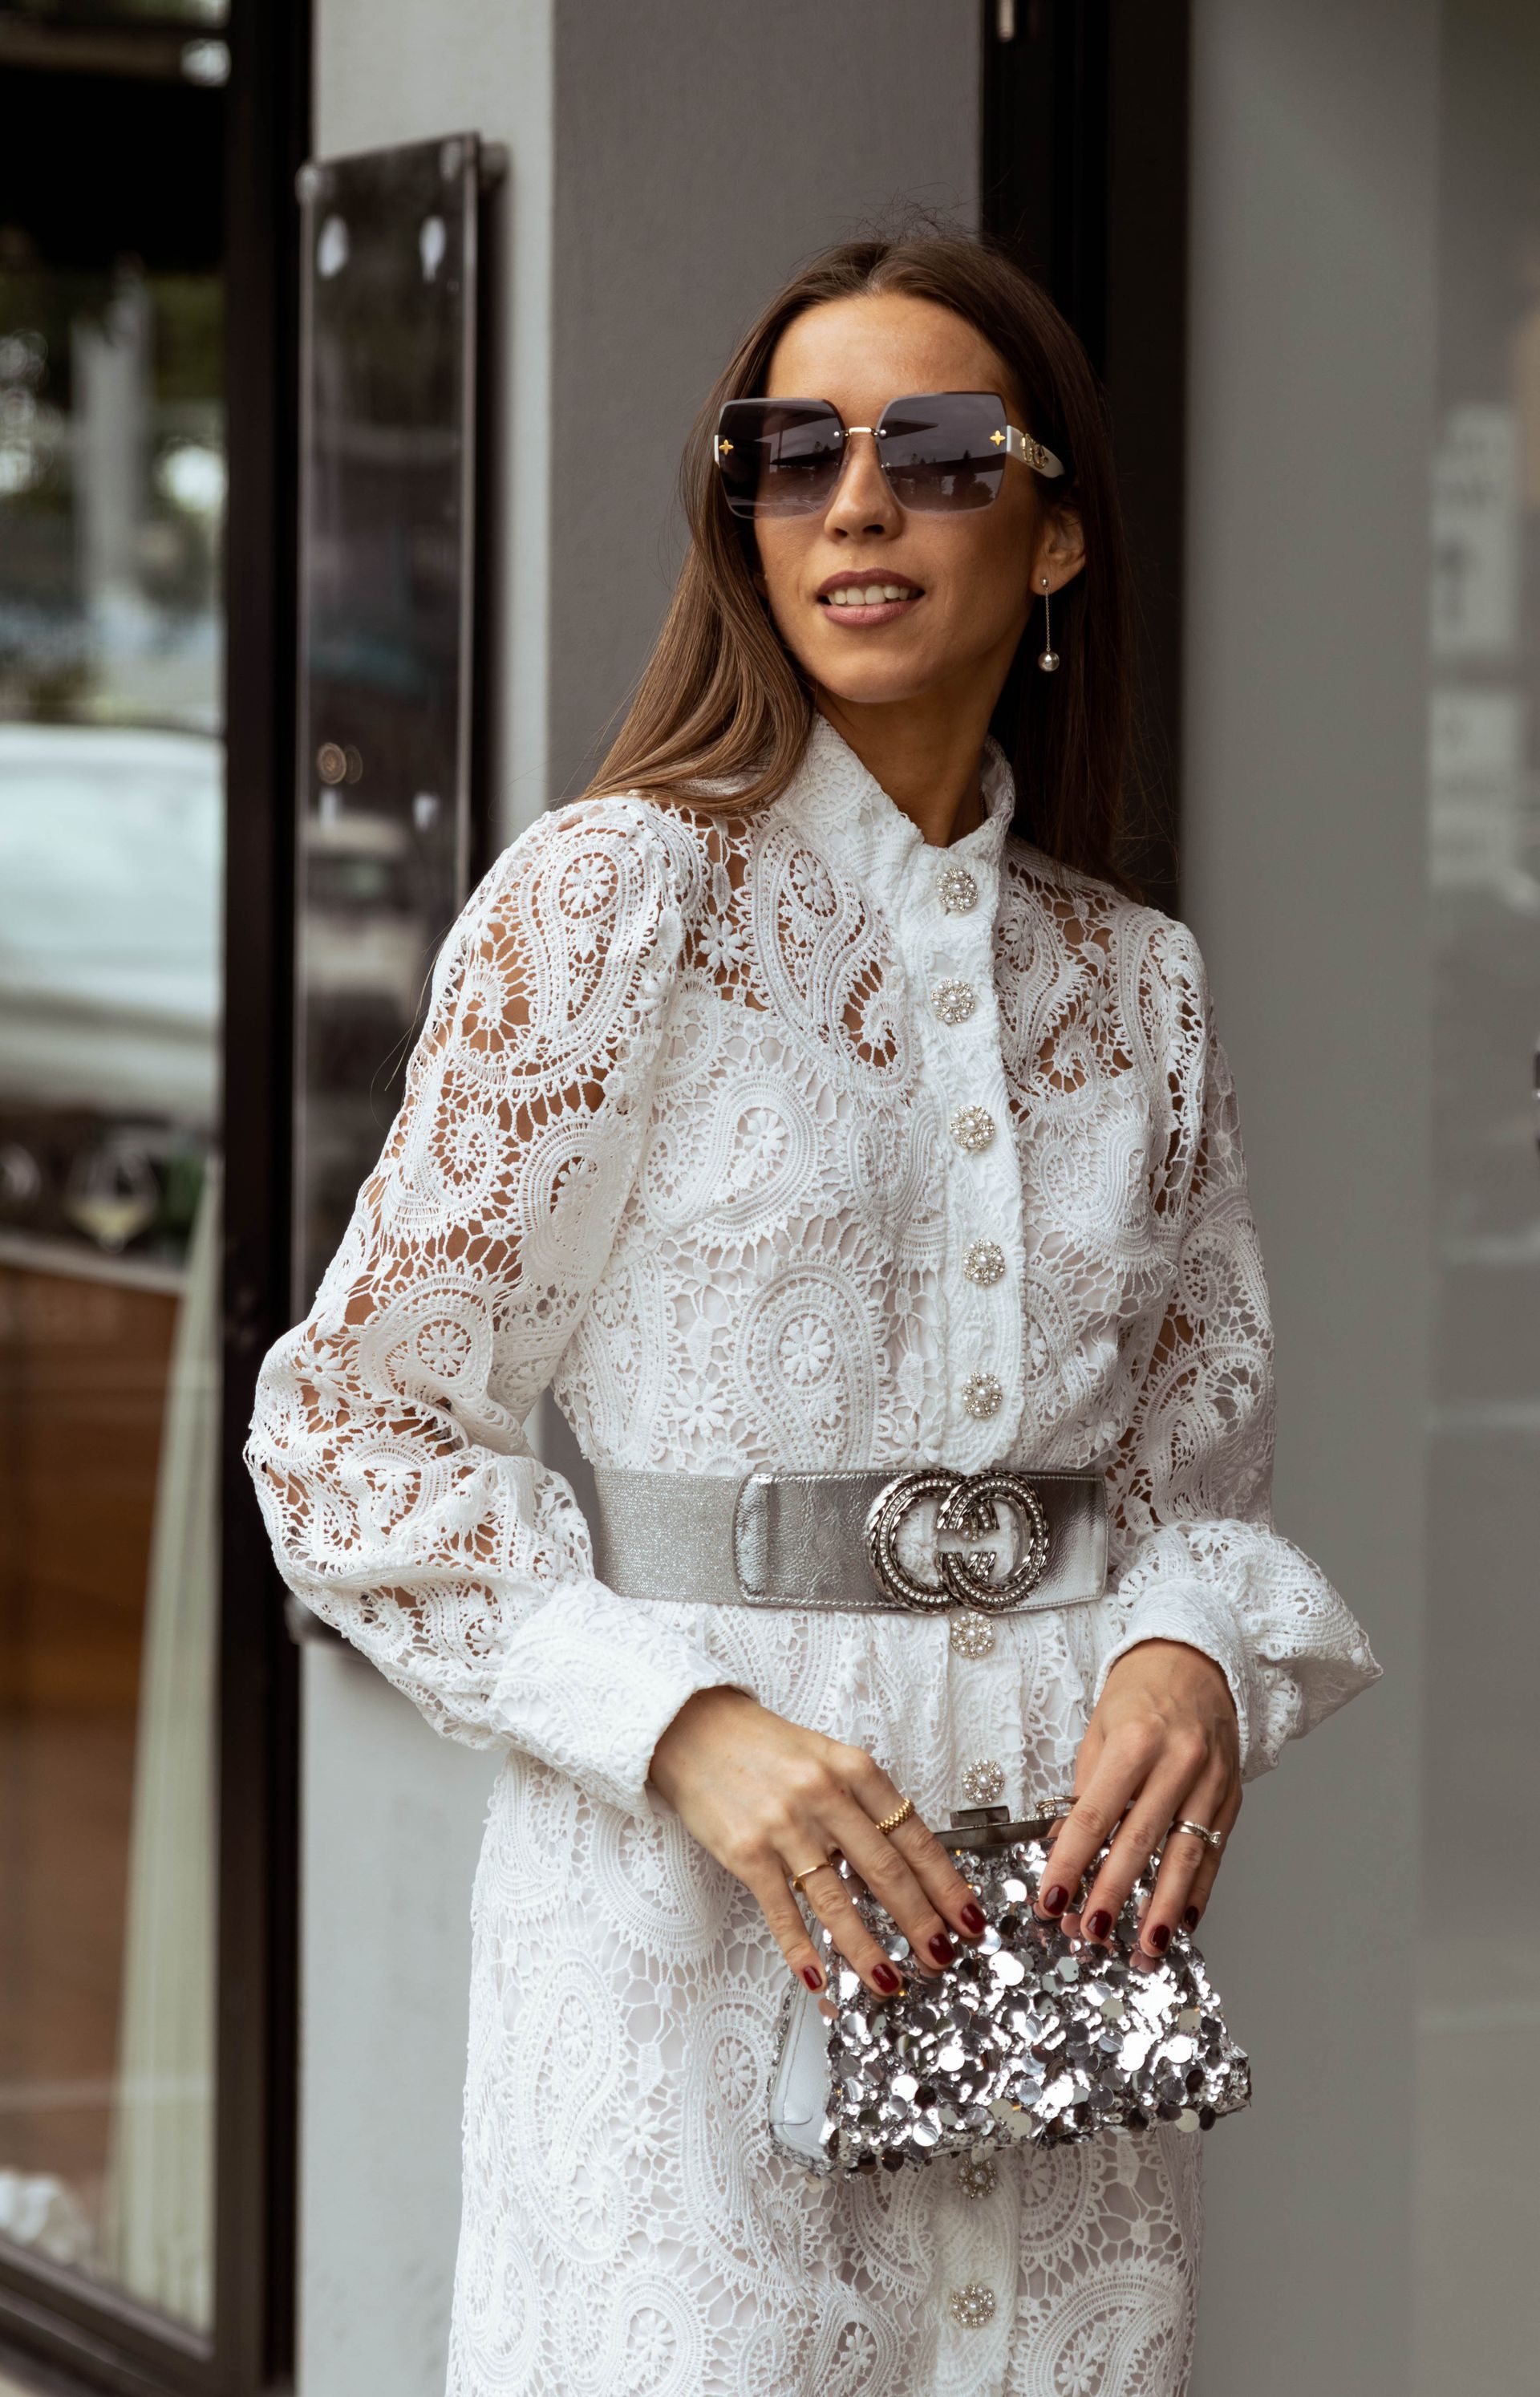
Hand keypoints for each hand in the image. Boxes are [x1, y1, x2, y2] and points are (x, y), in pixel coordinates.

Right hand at [648, 1687, 986, 1998]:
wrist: (695, 1729)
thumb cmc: (766, 1747)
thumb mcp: (827, 1757)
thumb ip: (864, 1801)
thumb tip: (906, 1864)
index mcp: (853, 1769)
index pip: (913, 1836)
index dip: (945, 1883)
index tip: (967, 1917)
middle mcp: (824, 1796)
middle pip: (885, 1871)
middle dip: (920, 1922)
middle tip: (941, 1958)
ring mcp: (784, 1826)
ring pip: (836, 1899)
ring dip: (866, 1948)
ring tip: (889, 1981)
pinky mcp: (746, 1852)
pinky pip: (781, 1911)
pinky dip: (801, 1949)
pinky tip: (818, 1977)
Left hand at [1034, 1638, 1241, 1956]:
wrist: (1195, 1660)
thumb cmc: (1138, 1695)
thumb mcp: (1098, 1732)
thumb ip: (1084, 1794)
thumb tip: (1059, 1853)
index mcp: (1135, 1740)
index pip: (1096, 1814)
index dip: (1071, 1862)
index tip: (1052, 1898)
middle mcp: (1179, 1761)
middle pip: (1140, 1840)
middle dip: (1114, 1893)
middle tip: (1091, 1931)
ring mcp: (1212, 1780)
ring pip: (1185, 1855)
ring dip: (1163, 1906)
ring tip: (1144, 1945)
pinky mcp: (1232, 1796)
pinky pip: (1215, 1852)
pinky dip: (1199, 1892)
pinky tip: (1184, 1922)